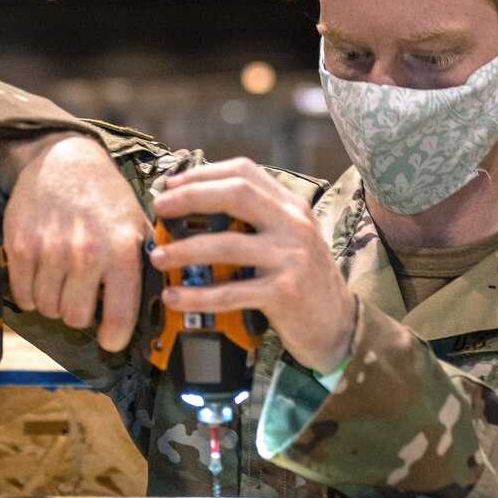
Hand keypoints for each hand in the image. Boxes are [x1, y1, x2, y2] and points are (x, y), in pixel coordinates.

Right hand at [3, 132, 151, 352]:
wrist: (64, 159)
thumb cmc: (104, 195)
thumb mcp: (137, 224)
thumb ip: (145, 264)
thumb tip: (156, 305)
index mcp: (122, 250)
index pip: (118, 317)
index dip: (114, 338)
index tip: (110, 340)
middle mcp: (86, 253)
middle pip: (76, 318)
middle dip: (79, 313)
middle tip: (82, 296)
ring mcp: (50, 250)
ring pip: (48, 308)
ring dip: (54, 302)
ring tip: (62, 280)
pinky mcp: (20, 245)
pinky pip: (22, 294)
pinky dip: (29, 293)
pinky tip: (41, 276)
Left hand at [149, 158, 356, 373]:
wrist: (340, 325)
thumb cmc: (303, 280)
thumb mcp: (288, 239)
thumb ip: (256, 218)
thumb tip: (195, 203)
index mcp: (291, 207)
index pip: (246, 172)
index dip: (203, 174)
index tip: (171, 185)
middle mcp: (294, 225)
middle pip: (236, 195)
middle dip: (191, 198)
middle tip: (159, 209)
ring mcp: (291, 258)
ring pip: (227, 245)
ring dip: (185, 250)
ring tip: (158, 256)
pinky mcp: (284, 293)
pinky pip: (231, 292)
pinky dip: (197, 295)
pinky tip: (174, 296)